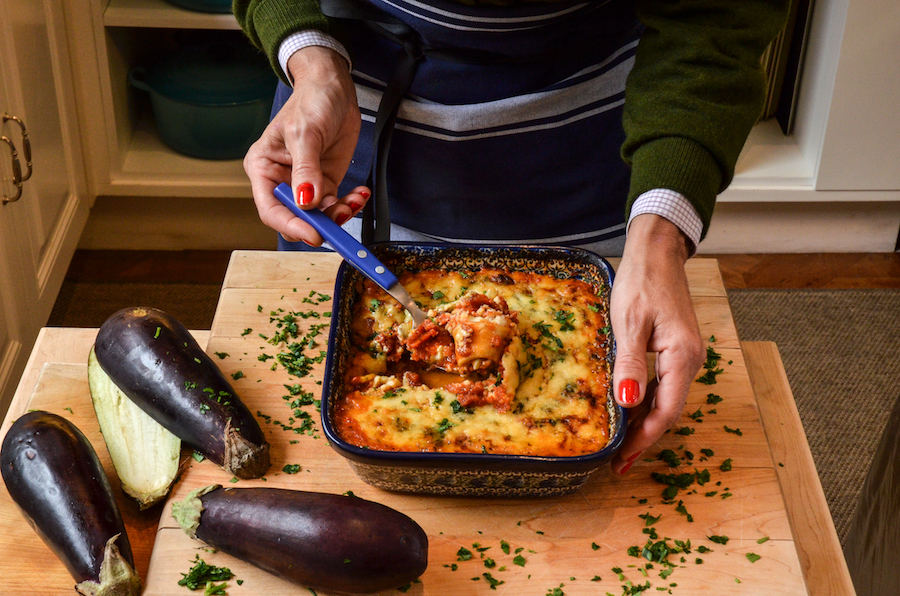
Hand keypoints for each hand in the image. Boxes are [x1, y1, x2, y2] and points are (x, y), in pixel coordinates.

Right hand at [243, 46, 370, 244]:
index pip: (271, 209)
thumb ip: (306, 170)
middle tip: (340, 219)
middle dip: (318, 223)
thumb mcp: (305, 134)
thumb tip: (305, 202)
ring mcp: (305, 184)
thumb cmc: (311, 102)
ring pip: (318, 216)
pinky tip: (360, 194)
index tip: (314, 233)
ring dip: (338, 215)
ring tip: (354, 201)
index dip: (291, 225)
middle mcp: (281, 181)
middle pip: (295, 218)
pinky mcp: (326, 183)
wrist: (334, 88)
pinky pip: (336, 205)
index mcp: (264, 168)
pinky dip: (350, 204)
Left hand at [609, 214, 704, 473]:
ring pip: (665, 398)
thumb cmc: (641, 281)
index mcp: (682, 356)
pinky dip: (645, 400)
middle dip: (643, 437)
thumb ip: (631, 363)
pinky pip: (662, 383)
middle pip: (667, 410)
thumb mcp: (629, 322)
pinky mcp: (674, 349)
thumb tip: (627, 403)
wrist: (657, 252)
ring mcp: (684, 355)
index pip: (665, 411)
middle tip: (617, 461)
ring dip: (643, 421)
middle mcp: (689, 360)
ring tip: (619, 443)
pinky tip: (627, 409)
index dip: (644, 438)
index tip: (623, 459)